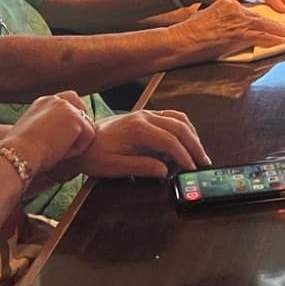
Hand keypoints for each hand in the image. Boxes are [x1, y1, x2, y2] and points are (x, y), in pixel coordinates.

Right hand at [8, 92, 96, 178]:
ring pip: (86, 126)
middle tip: (71, 142)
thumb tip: (62, 135)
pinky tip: (62, 152)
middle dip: (81, 125)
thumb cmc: (21, 151)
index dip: (73, 117)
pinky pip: (88, 137)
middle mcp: (56, 100)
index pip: (68, 100)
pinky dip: (78, 149)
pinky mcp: (76, 119)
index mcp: (44, 101)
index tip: (67, 133)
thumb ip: (48, 126)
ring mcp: (68, 108)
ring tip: (58, 150)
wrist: (18, 152)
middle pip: (81, 107)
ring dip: (76, 141)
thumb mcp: (33, 132)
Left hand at [77, 108, 210, 178]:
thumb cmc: (95, 154)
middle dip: (194, 145)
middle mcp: (145, 117)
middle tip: (203, 163)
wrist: (82, 140)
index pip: (169, 141)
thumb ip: (141, 167)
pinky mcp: (146, 116)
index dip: (184, 155)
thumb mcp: (114, 166)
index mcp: (138, 129)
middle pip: (179, 127)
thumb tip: (164, 171)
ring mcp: (146, 114)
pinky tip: (187, 139)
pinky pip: (172, 117)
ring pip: (178, 119)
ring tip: (199, 153)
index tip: (192, 169)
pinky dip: (184, 128)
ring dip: (192, 135)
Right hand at [175, 0, 284, 58]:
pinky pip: (261, 36)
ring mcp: (237, 21)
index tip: (276, 18)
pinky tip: (282, 41)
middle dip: (276, 22)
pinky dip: (273, 39)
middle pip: (261, 15)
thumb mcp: (210, 18)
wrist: (181, 40)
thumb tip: (237, 28)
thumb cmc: (191, 33)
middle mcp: (235, 9)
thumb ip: (225, 19)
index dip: (265, 15)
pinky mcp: (238, 34)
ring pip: (264, 25)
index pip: (251, 9)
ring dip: (278, 31)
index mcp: (228, 4)